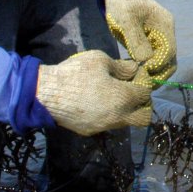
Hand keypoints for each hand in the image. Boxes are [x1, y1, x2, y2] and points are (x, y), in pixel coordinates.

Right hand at [36, 50, 151, 135]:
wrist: (46, 94)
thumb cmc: (75, 73)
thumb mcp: (100, 60)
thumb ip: (122, 67)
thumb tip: (135, 70)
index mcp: (123, 98)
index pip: (145, 93)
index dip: (143, 81)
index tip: (135, 73)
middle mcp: (118, 117)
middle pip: (143, 117)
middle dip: (142, 104)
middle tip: (131, 90)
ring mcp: (104, 126)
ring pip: (125, 122)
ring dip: (125, 110)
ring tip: (112, 94)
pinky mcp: (90, 131)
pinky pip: (107, 124)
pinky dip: (109, 114)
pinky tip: (97, 102)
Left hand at [105, 0, 176, 81]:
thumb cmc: (123, 4)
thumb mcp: (127, 19)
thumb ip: (137, 40)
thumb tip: (145, 62)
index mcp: (165, 25)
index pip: (169, 52)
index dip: (158, 65)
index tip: (144, 72)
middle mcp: (166, 33)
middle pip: (170, 60)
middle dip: (158, 74)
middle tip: (143, 84)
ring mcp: (160, 38)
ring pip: (163, 62)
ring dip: (153, 73)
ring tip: (139, 82)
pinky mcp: (151, 42)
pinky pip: (154, 59)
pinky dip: (147, 69)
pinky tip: (136, 74)